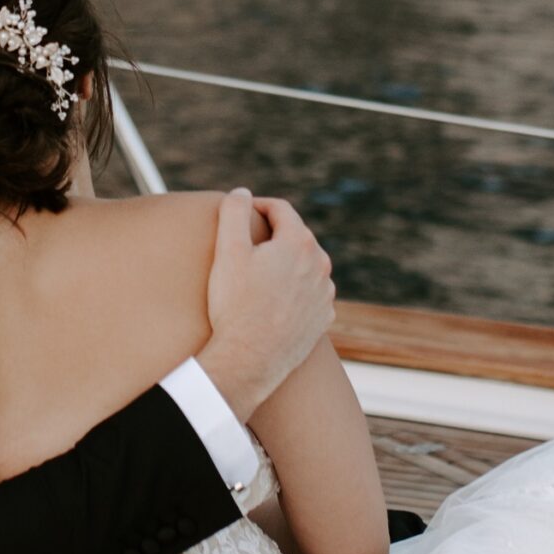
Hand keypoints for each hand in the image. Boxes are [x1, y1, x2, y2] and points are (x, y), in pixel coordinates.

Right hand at [198, 188, 334, 422]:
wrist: (250, 361)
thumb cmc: (236, 306)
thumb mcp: (227, 251)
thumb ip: (234, 212)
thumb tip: (242, 192)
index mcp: (300, 243)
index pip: (280, 209)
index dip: (258, 205)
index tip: (241, 211)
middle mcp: (321, 265)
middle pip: (295, 236)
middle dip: (272, 235)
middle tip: (246, 244)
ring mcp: (325, 294)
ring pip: (305, 265)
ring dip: (285, 263)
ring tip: (259, 275)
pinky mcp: (323, 319)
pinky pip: (310, 294)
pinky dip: (295, 290)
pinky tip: (274, 300)